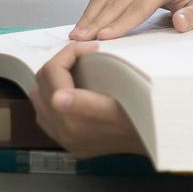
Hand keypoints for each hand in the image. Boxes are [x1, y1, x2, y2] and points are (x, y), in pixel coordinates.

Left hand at [28, 41, 146, 158]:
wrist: (153, 139)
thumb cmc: (142, 114)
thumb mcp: (120, 105)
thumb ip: (85, 103)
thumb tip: (57, 98)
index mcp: (73, 121)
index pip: (53, 72)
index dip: (69, 52)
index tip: (90, 47)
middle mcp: (63, 133)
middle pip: (43, 82)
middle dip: (60, 63)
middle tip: (83, 55)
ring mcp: (64, 139)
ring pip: (39, 98)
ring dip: (53, 80)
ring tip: (76, 71)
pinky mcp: (69, 144)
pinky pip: (45, 115)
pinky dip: (52, 99)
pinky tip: (71, 93)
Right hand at [69, 0, 192, 40]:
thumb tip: (179, 23)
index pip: (138, 7)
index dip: (121, 24)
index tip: (105, 38)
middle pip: (116, 1)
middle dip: (97, 22)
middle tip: (79, 41)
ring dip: (88, 16)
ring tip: (75, 35)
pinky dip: (91, 9)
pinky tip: (82, 24)